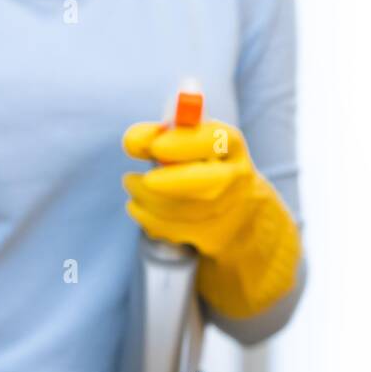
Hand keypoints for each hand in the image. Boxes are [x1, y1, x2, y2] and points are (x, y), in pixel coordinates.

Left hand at [122, 119, 300, 319]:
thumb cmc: (206, 166)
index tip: (156, 146)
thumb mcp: (195, 142)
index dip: (184, 143)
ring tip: (131, 184)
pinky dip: (148, 218)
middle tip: (130, 177)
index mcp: (232, 146)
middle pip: (205, 183)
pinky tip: (137, 206)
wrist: (241, 213)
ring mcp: (227, 211)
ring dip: (145, 199)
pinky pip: (174, 230)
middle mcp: (236, 178)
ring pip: (182, 210)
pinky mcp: (212, 237)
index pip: (215, 139)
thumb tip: (133, 141)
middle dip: (165, 182)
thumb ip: (163, 134)